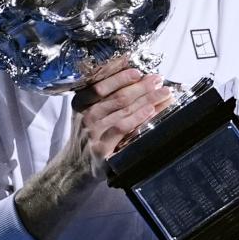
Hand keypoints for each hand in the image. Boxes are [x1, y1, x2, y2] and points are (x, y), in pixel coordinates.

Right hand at [65, 56, 173, 177]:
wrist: (75, 167)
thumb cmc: (89, 135)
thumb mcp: (90, 113)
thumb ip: (108, 97)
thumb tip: (138, 78)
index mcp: (81, 103)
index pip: (100, 86)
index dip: (120, 77)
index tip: (138, 71)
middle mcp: (86, 116)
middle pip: (118, 97)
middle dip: (142, 87)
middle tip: (158, 80)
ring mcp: (93, 133)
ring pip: (124, 111)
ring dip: (147, 100)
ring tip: (163, 93)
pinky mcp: (102, 149)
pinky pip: (123, 129)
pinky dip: (138, 118)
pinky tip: (151, 110)